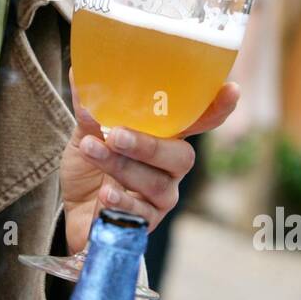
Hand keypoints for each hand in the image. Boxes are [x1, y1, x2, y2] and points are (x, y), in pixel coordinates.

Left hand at [59, 69, 239, 255]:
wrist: (69, 208)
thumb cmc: (88, 166)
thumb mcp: (86, 133)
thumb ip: (90, 109)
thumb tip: (80, 75)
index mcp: (164, 137)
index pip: (197, 122)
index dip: (216, 108)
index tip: (231, 90)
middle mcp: (170, 167)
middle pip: (181, 156)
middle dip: (148, 145)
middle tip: (116, 135)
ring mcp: (162, 196)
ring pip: (157, 183)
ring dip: (121, 167)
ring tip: (91, 151)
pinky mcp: (147, 223)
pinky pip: (144, 214)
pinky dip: (123, 201)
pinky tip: (106, 194)